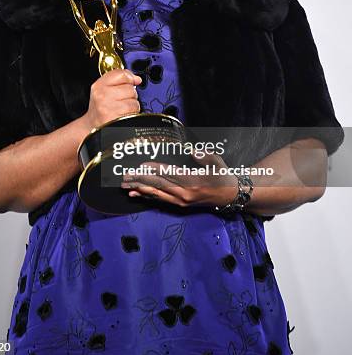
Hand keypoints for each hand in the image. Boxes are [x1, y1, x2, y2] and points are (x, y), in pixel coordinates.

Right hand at [83, 69, 141, 129]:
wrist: (93, 126)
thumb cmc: (100, 108)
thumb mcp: (103, 89)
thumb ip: (119, 79)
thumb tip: (136, 78)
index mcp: (99, 86)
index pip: (121, 74)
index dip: (129, 77)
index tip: (130, 81)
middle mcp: (102, 96)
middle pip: (130, 88)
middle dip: (130, 94)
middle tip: (121, 99)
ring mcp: (109, 108)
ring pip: (134, 100)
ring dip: (132, 105)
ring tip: (122, 108)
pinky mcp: (117, 118)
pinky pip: (134, 111)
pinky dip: (132, 113)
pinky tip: (123, 114)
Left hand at [120, 151, 237, 208]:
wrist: (229, 196)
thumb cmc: (222, 176)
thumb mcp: (216, 162)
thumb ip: (204, 156)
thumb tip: (192, 150)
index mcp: (192, 182)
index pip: (169, 174)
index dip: (154, 169)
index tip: (141, 165)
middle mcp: (184, 193)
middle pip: (158, 185)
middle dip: (140, 180)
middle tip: (125, 176)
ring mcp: (181, 200)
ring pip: (156, 194)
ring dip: (139, 189)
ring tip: (125, 186)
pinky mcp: (179, 204)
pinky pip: (159, 200)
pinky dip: (146, 196)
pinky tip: (135, 194)